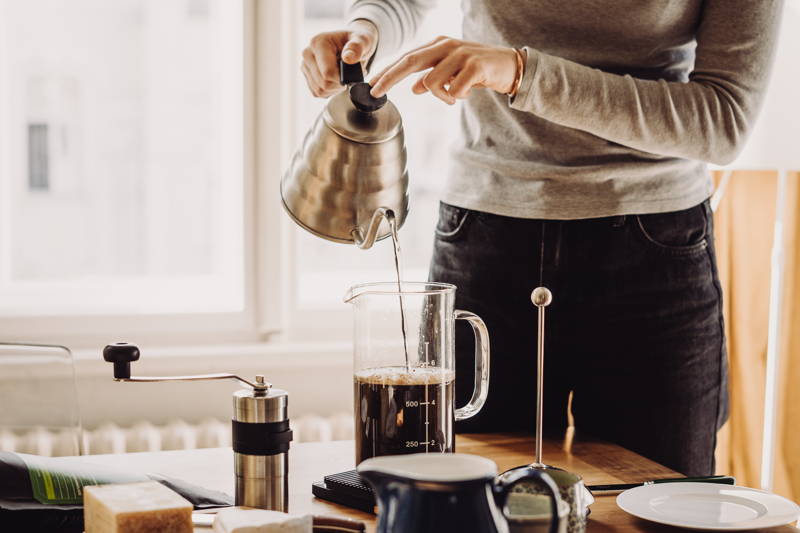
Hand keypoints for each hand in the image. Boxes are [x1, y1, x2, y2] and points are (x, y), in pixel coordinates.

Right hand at [301, 20, 377, 97]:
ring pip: (320, 90)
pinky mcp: (307, 75)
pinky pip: (318, 93)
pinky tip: (337, 80)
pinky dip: (330, 91)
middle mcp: (308, 53)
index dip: (343, 79)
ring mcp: (305, 65)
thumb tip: (348, 58)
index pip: (327, 72)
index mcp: (318, 42)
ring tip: (344, 76)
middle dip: (340, 84)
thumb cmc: (357, 41)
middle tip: (350, 74)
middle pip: (323, 83)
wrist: (351, 43)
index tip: (352, 73)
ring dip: (336, 88)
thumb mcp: (363, 40)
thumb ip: (357, 47)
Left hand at [369, 36, 519, 104]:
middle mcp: (447, 46)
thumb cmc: (479, 71)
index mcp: (438, 45)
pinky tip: (469, 92)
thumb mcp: (452, 73)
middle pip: (410, 61)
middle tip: (376, 92)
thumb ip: (433, 77)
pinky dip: (458, 97)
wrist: (511, 67)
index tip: (371, 84)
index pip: (407, 58)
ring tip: (454, 97)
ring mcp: (460, 54)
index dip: (388, 71)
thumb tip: (414, 88)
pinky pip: (454, 90)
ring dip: (441, 96)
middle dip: (390, 77)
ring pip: (432, 82)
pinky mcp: (475, 66)